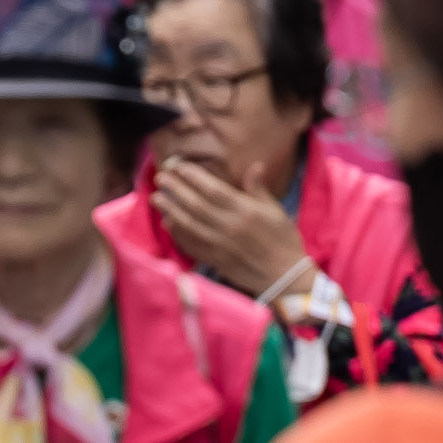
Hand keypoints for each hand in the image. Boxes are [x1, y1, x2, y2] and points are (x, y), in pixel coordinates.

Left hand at [151, 158, 309, 297]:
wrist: (286, 277)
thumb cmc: (283, 240)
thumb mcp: (275, 210)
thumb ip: (258, 189)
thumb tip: (255, 165)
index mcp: (245, 211)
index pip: (213, 189)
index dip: (193, 176)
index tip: (178, 166)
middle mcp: (230, 227)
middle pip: (196, 205)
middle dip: (176, 189)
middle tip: (160, 177)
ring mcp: (221, 245)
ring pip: (189, 224)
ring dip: (171, 210)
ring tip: (156, 197)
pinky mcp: (216, 261)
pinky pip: (192, 246)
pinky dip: (178, 235)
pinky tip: (168, 224)